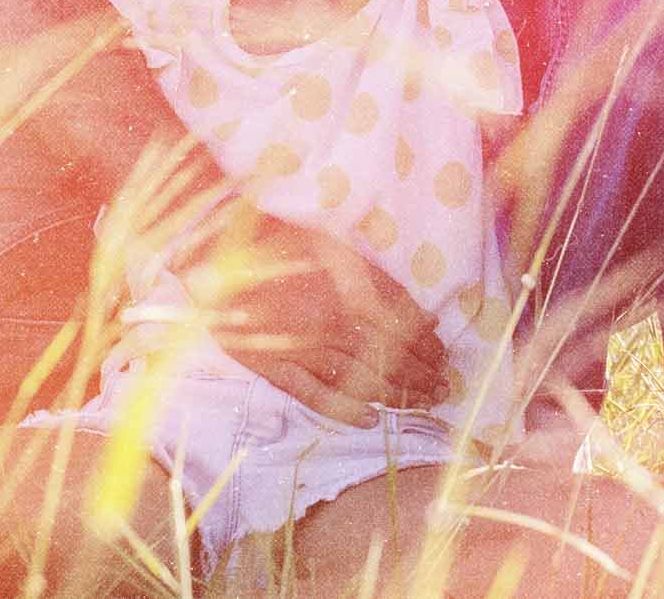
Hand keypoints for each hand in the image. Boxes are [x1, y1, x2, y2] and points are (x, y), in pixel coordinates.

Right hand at [201, 212, 451, 425]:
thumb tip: (423, 318)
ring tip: (421, 405)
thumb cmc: (282, 244)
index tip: (443, 358)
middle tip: (443, 390)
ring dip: (397, 395)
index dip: (428, 347)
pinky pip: (314, 395)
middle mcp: (334, 324)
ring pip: (360, 380)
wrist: (220, 254)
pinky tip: (369, 419)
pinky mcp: (275, 366)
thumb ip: (381, 285)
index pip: (404, 328)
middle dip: (422, 376)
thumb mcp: (339, 250)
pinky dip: (344, 410)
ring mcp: (304, 348)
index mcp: (353, 292)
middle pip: (390, 358)